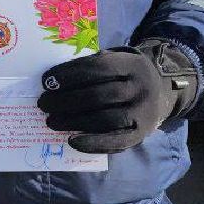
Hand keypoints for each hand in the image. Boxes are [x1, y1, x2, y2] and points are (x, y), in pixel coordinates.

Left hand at [38, 39, 199, 152]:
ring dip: (74, 121)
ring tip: (51, 121)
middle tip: (43, 104)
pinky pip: (117, 141)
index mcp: (131, 64)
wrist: (161, 91)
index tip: (45, 81)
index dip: (68, 74)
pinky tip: (72, 141)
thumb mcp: (113, 60)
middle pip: (99, 95)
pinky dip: (93, 143)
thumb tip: (53, 81)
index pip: (96, 68)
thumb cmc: (123, 75)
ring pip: (105, 119)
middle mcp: (141, 88)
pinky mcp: (142, 133)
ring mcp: (143, 112)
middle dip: (66, 100)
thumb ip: (90, 66)